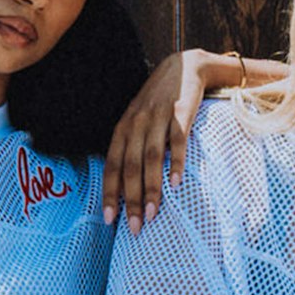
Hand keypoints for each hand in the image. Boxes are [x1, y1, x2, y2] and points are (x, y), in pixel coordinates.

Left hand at [102, 49, 212, 232]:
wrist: (185, 67)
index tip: (109, 219)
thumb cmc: (158, 103)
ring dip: (151, 187)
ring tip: (152, 213)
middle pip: (129, 166)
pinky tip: (176, 183)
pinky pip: (177, 140)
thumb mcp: (138, 122)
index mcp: (122, 129)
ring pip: (150, 157)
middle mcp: (136, 123)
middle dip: (130, 199)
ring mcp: (158, 117)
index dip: (109, 193)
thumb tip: (125, 189)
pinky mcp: (181, 112)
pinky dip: (176, 161)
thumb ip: (131, 149)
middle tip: (134, 227)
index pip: (111, 165)